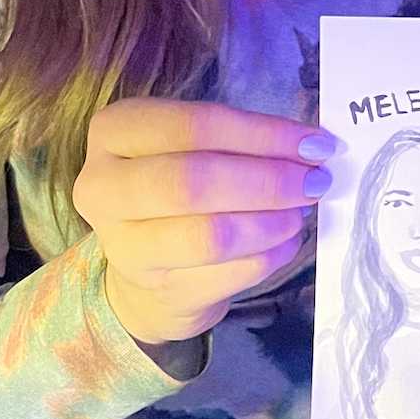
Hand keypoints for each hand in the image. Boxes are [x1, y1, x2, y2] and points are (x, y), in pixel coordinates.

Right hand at [72, 98, 333, 345]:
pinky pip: (229, 274)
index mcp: (115, 132)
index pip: (196, 126)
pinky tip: (285, 241)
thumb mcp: (193, 146)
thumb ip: (241, 139)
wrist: (146, 270)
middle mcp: (104, 188)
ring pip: (212, 235)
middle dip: (268, 181)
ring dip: (272, 222)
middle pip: (196, 182)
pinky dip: (269, 256)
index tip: (315, 142)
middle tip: (315, 180)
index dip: (263, 134)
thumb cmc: (177, 189)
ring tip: (300, 212)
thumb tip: (312, 146)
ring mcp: (125, 247)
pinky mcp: (158, 292)